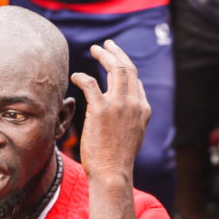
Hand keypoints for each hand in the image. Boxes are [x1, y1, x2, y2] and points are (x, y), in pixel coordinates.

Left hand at [71, 40, 150, 186]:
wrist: (112, 173)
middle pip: (128, 68)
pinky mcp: (101, 111)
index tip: (114, 60)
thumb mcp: (133, 134)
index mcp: (143, 109)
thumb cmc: (118, 158)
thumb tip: (122, 107)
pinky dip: (82, 76)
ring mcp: (118, 106)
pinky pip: (90, 83)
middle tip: (106, 45)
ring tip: (95, 49)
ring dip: (104, 55)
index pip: (135, 80)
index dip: (125, 67)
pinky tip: (76, 75)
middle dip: (116, 52)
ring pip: (115, 69)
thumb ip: (131, 116)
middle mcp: (134, 103)